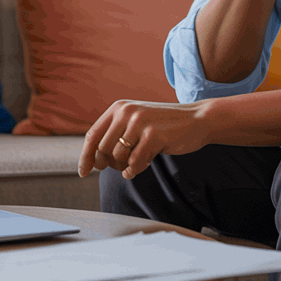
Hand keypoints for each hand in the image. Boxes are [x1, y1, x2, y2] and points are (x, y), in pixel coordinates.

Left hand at [77, 100, 213, 179]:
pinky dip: (134, 170)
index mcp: (119, 107)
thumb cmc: (164, 126)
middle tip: (121, 167)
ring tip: (136, 162)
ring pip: (117, 157)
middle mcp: (127, 111)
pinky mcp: (153, 135)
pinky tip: (142, 167)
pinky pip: (134, 163)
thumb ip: (115, 134)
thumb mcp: (136, 122)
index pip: (92, 135)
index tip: (83, 173)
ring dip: (124, 167)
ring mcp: (140, 122)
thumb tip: (92, 160)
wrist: (197, 120)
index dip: (85, 157)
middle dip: (108, 164)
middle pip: (102, 149)